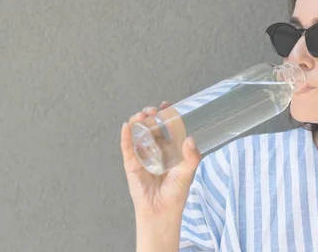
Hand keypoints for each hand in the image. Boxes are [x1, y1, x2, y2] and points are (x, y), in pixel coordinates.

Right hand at [121, 101, 201, 217]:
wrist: (161, 212)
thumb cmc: (175, 194)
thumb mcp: (187, 173)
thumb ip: (191, 157)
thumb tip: (191, 139)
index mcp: (170, 150)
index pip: (166, 127)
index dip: (166, 115)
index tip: (167, 105)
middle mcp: (155, 150)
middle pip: (151, 127)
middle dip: (151, 116)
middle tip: (153, 111)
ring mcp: (142, 156)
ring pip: (138, 134)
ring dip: (138, 122)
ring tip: (141, 116)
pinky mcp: (131, 164)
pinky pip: (127, 148)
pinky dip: (125, 136)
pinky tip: (126, 126)